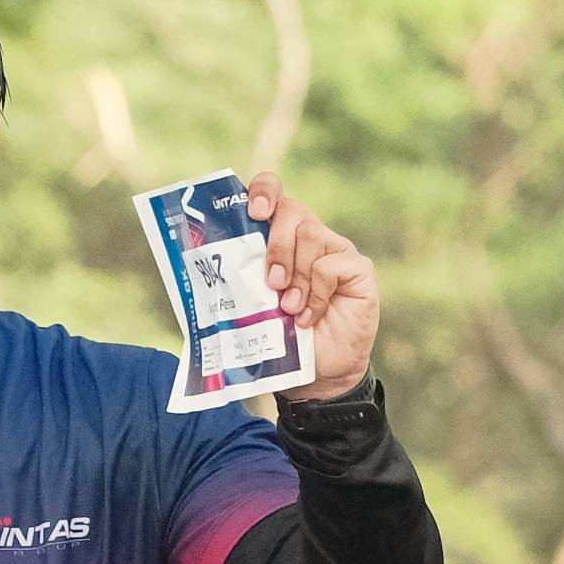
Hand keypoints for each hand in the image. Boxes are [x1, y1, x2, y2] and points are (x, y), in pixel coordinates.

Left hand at [247, 175, 377, 398]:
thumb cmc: (283, 336)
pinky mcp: (358, 268)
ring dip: (296, 276)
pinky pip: (331, 266)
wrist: (318, 372)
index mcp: (280, 236)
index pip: (273, 192)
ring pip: (311, 236)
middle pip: (291, 211)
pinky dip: (317, 294)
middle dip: (276, 245)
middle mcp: (309, 235)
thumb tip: (205, 269)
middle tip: (271, 282)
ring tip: (289, 308)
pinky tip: (309, 317)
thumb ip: (240, 281)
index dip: (264, 191)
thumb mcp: (254, 305)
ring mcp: (336, 249)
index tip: (255, 212)